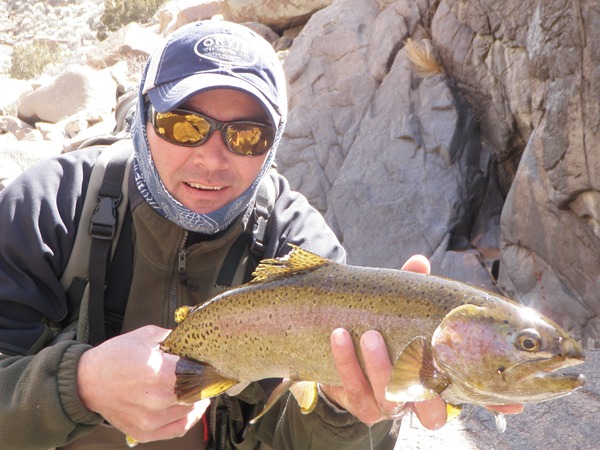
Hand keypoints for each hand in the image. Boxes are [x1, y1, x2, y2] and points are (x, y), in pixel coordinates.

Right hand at [77, 325, 208, 442]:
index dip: (209, 367)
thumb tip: (195, 340)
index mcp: (161, 373)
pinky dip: (189, 417)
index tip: (213, 363)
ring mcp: (151, 419)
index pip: (201, 373)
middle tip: (204, 373)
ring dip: (196, 398)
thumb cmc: (114, 358)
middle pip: (198, 393)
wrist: (87, 381)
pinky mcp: (145, 432)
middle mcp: (158, 399)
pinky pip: (179, 428)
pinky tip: (190, 407)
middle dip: (202, 382)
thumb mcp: (147, 336)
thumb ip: (175, 338)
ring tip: (193, 387)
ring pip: (190, 410)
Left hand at [320, 255, 523, 428]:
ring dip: (380, 366)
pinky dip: (347, 363)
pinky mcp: (359, 404)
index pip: (468, 395)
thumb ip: (411, 290)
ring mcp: (387, 405)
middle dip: (421, 383)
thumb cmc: (381, 326)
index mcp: (435, 378)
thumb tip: (419, 262)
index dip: (491, 402)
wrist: (337, 348)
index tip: (511, 404)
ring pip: (390, 399)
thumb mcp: (399, 308)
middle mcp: (416, 399)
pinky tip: (339, 337)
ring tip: (369, 334)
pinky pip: (354, 390)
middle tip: (410, 347)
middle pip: (432, 413)